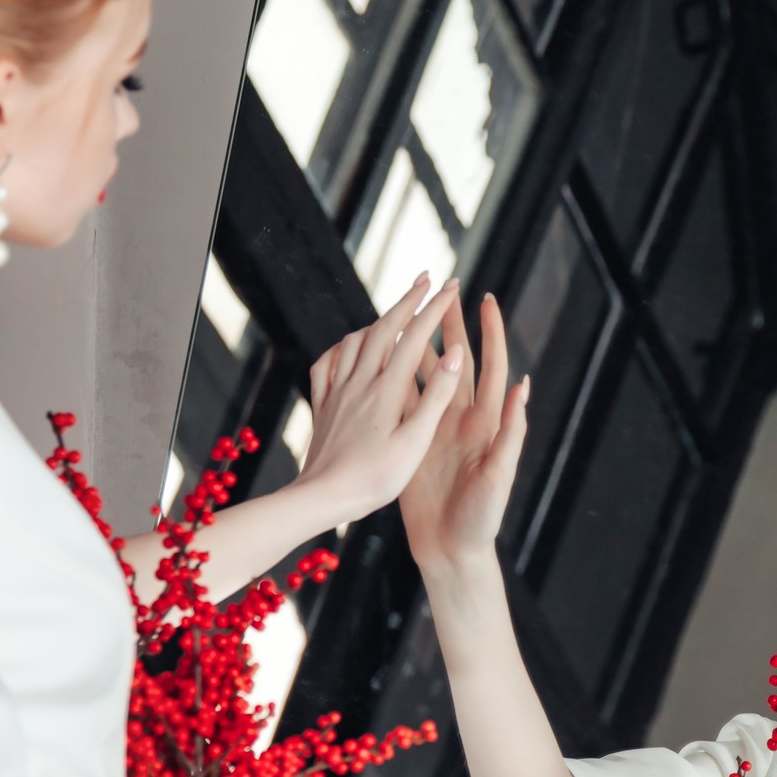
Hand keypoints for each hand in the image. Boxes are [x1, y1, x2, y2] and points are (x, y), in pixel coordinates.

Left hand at [289, 273, 465, 527]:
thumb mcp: (415, 442)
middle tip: (426, 279)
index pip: (414, 337)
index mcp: (386, 391)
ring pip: (355, 341)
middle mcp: (359, 383)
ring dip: (378, 319)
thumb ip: (436, 397)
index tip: (451, 287)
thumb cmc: (374, 479)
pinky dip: (343, 346)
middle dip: (407, 300)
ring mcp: (337, 392)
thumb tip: (453, 354)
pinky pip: (328, 363)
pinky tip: (349, 348)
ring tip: (394, 312)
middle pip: (383, 328)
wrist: (323, 498)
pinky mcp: (322, 405)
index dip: (434, 308)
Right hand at [399, 291, 528, 575]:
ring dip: (417, 346)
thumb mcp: (499, 476)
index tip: (485, 299)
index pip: (491, 367)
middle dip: (451, 327)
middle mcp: (462, 420)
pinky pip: (401, 404)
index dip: (490, 333)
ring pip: (425, 377)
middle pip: (458, 362)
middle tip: (442, 291)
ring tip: (406, 315)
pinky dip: (392, 379)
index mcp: (487, 423)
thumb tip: (524, 387)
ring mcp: (435, 430)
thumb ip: (511, 433)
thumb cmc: (482, 518)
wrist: (451, 550)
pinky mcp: (412, 444)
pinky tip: (378, 359)